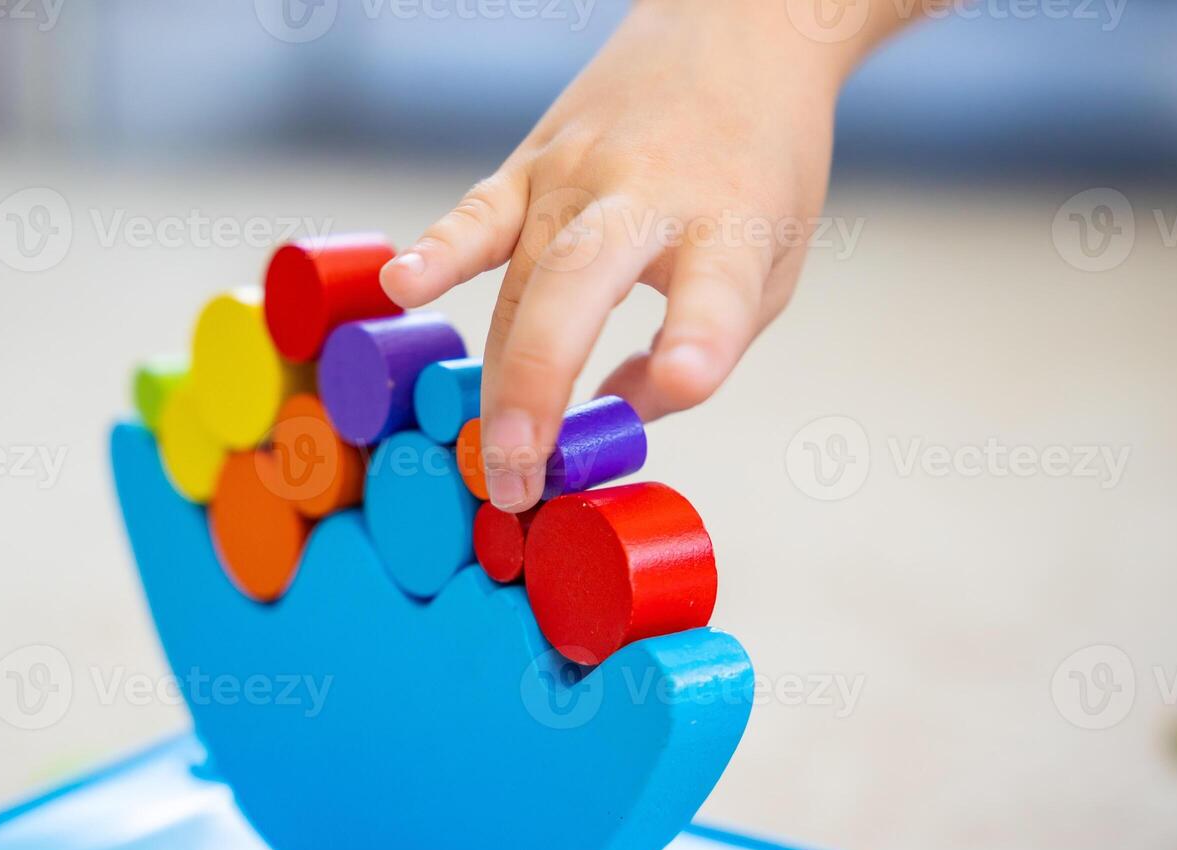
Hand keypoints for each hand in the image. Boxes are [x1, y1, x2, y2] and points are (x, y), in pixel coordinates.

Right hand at [381, 0, 903, 510]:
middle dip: (540, 386)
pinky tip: (405, 288)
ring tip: (485, 456)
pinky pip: (478, 215)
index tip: (682, 382)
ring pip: (522, 280)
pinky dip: (439, 254)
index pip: (713, 290)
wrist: (736, 33)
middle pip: (579, 288)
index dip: (697, 340)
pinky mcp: (533, 162)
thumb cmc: (758, 171)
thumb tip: (611, 423)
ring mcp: (577, 172)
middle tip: (519, 477)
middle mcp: (647, 193)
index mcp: (730, 224)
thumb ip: (704, 348)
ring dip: (497, 373)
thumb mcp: (772, 268)